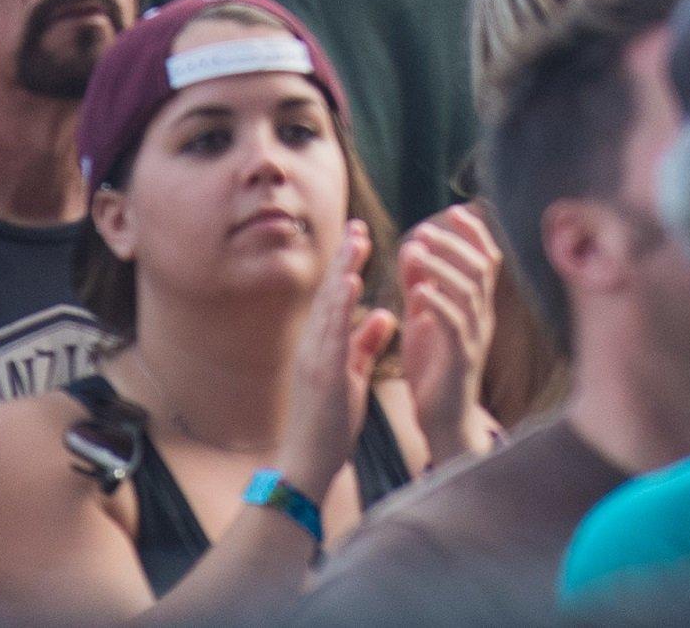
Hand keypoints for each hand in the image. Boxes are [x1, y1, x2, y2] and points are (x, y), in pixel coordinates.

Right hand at [274, 216, 395, 499]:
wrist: (306, 465)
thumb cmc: (329, 425)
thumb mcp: (352, 377)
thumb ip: (365, 345)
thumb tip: (383, 314)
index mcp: (322, 346)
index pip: (336, 297)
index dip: (347, 266)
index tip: (360, 237)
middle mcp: (314, 345)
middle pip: (330, 293)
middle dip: (344, 258)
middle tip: (358, 224)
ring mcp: (314, 358)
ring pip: (330, 305)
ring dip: (343, 270)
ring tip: (356, 241)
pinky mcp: (321, 374)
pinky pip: (332, 332)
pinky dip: (342, 305)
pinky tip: (351, 282)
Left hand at [391, 206, 503, 465]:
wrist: (443, 422)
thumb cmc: (434, 369)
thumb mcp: (424, 318)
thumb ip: (419, 284)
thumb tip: (412, 246)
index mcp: (475, 306)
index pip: (486, 260)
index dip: (474, 234)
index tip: (455, 211)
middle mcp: (481, 318)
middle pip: (480, 268)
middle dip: (455, 243)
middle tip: (427, 229)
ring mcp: (474, 338)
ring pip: (469, 291)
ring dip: (443, 266)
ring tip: (418, 250)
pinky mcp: (460, 360)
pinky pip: (454, 324)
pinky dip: (438, 303)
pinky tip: (419, 291)